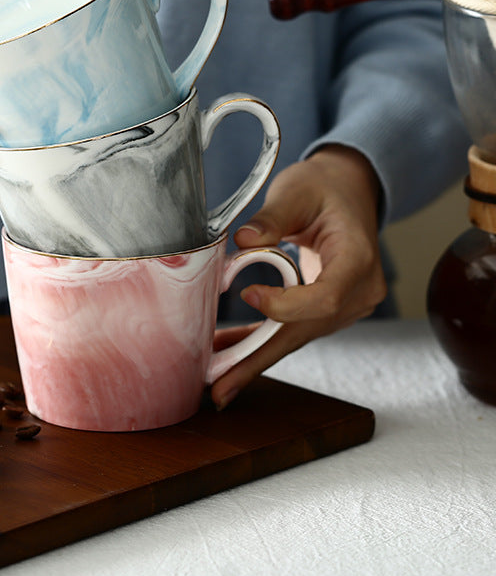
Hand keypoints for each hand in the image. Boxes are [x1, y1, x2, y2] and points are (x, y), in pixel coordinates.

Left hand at [211, 144, 387, 407]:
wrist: (346, 191)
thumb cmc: (324, 189)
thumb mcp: (298, 191)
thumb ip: (272, 216)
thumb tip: (243, 241)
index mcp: (359, 258)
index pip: (326, 298)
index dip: (287, 306)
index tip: (249, 295)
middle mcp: (358, 291)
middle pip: (306, 331)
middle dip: (259, 359)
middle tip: (220, 387)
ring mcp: (345, 305)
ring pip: (295, 338)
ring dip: (253, 356)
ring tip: (215, 382)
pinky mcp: (326, 310)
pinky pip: (291, 331)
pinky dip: (259, 343)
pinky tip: (230, 355)